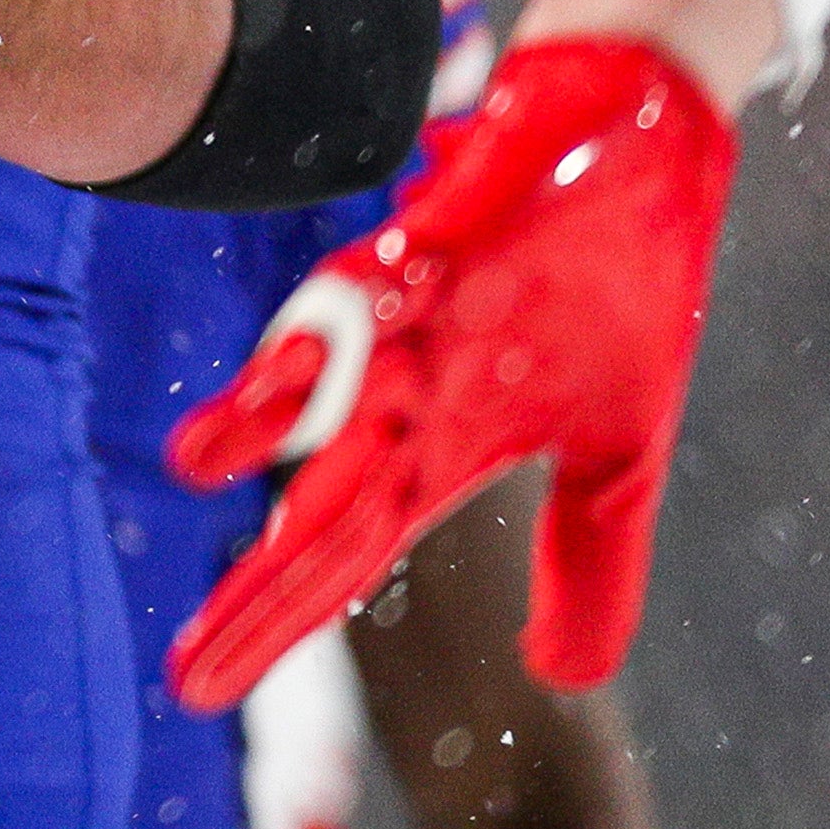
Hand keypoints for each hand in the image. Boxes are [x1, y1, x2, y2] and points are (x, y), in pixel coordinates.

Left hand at [164, 37, 735, 708]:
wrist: (639, 139)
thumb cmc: (616, 288)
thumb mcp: (621, 452)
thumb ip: (590, 561)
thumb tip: (563, 679)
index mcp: (444, 444)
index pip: (344, 551)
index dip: (276, 618)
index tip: (200, 688)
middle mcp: (409, 388)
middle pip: (322, 502)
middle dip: (264, 590)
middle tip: (189, 674)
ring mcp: (420, 310)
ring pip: (327, 381)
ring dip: (267, 419)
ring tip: (197, 465)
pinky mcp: (447, 228)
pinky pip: (389, 267)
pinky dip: (359, 298)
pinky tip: (307, 332)